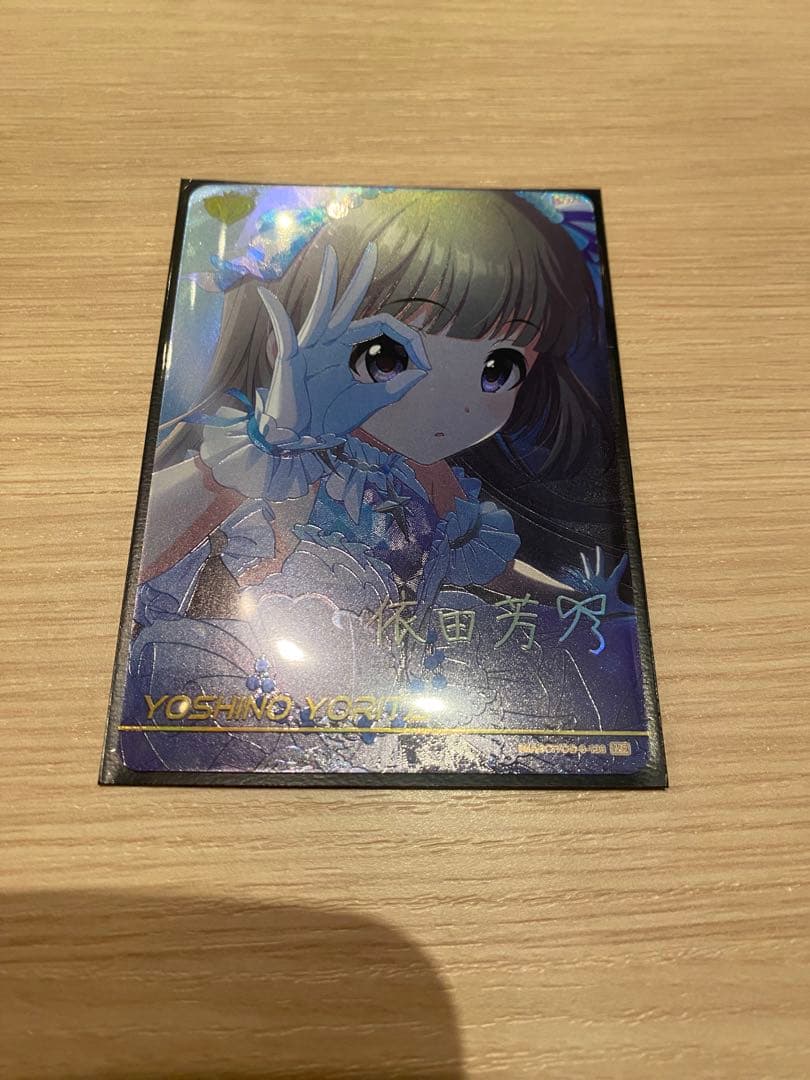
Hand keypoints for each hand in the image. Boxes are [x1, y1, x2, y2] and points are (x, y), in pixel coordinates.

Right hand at [256, 243, 429, 440]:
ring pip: (322, 310)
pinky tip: (268, 296)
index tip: (426, 363)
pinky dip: (276, 315)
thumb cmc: (328, 417)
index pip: (382, 327)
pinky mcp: (290, 361)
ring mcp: (309, 348)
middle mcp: (330, 342)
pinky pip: (284, 334)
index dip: (409, 339)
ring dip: (327, 282)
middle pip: (350, 304)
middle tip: (373, 249)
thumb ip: (396, 387)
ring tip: (330, 255)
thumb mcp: (371, 402)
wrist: (299, 439)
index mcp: (348, 349)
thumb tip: (423, 371)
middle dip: (361, 277)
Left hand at [576, 547, 633, 616]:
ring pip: (588, 569)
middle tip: (598, 547)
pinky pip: (580, 578)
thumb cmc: (603, 608)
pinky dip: (577, 575)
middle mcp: (598, 580)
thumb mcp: (617, 608)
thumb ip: (628, 609)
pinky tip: (574, 573)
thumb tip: (639, 612)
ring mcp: (589, 582)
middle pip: (600, 565)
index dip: (623, 563)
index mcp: (609, 584)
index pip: (618, 571)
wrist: (587, 610)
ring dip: (586, 562)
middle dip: (600, 556)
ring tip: (582, 554)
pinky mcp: (582, 586)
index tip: (625, 555)